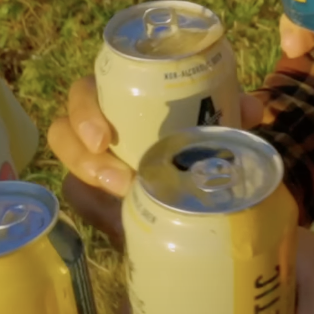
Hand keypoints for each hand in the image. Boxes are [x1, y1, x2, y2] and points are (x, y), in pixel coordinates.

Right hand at [50, 75, 267, 244]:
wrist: (196, 184)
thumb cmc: (198, 139)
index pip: (84, 94)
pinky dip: (96, 209)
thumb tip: (250, 110)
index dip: (84, 111)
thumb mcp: (213, 126)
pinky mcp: (94, 195)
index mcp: (117, 98)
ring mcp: (91, 162)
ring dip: (90, 180)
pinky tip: (117, 220)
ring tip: (124, 196)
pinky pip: (80, 200)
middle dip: (81, 155)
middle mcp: (97, 126)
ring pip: (67, 166)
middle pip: (63, 130)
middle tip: (118, 179)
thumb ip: (229, 114)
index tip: (104, 138)